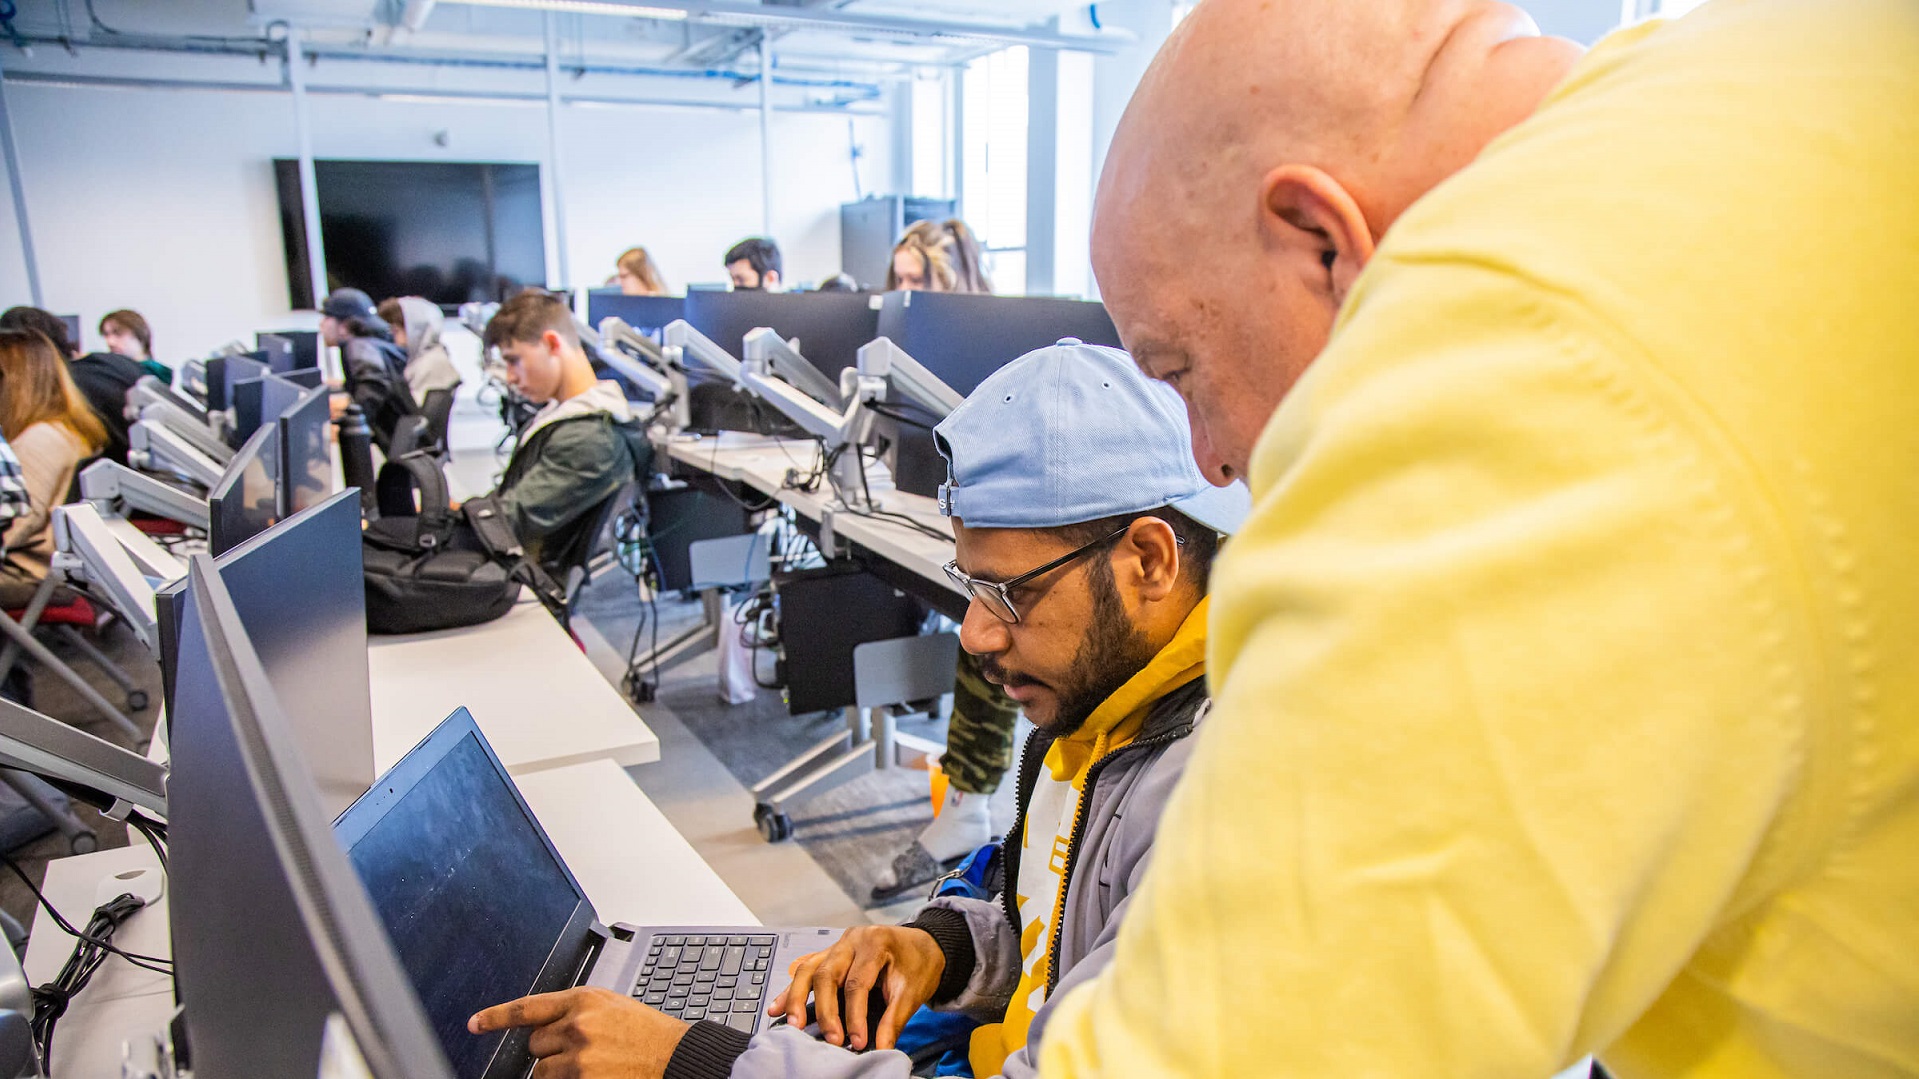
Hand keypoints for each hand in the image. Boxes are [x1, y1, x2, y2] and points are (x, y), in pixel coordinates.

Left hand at [470, 987, 687, 1078]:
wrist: (676, 1057)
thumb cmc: (646, 1034)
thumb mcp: (610, 1007)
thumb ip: (575, 1011)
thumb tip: (541, 1027)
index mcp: (583, 999)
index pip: (528, 1007)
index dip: (496, 1016)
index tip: (475, 1024)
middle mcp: (577, 1025)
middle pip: (535, 1044)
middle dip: (552, 1049)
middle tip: (584, 1050)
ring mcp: (578, 1056)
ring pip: (542, 1070)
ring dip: (559, 1071)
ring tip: (593, 1064)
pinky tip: (594, 1075)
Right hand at [768, 926, 945, 1051]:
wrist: (925, 944)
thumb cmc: (919, 963)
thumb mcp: (914, 991)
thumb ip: (894, 1020)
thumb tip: (881, 1048)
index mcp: (875, 942)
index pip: (857, 983)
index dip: (855, 1016)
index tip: (856, 1041)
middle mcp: (852, 939)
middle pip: (827, 974)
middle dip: (825, 1011)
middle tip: (832, 1039)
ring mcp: (838, 945)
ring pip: (809, 969)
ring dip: (798, 998)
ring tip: (794, 1024)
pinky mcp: (831, 954)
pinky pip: (806, 969)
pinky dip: (792, 989)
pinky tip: (778, 1007)